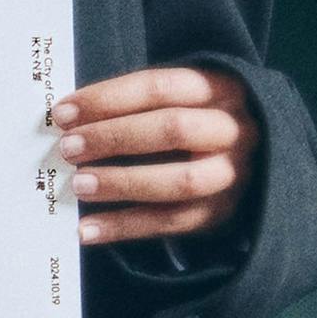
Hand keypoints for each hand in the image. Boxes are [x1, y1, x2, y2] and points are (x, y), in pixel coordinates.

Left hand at [50, 66, 256, 247]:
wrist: (253, 158)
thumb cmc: (195, 120)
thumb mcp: (181, 98)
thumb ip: (136, 103)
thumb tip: (69, 117)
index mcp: (219, 89)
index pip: (159, 87)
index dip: (108, 98)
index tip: (64, 112)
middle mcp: (233, 130)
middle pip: (173, 129)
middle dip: (114, 137)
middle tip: (69, 147)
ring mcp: (232, 174)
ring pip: (178, 181)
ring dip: (122, 183)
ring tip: (78, 184)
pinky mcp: (222, 213)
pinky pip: (171, 223)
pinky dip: (125, 227)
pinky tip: (88, 230)